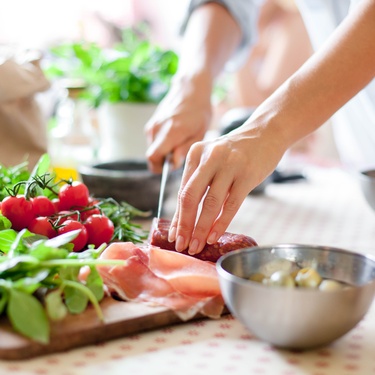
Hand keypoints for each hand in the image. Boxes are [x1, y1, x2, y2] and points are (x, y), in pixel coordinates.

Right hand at [145, 74, 211, 172]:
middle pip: (152, 156)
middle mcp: (157, 128)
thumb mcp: (199, 133)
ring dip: (164, 151)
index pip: (153, 157)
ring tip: (179, 142)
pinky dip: (162, 144)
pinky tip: (175, 136)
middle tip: (180, 154)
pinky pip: (153, 141)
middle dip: (164, 161)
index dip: (160, 167)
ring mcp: (152, 125)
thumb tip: (173, 164)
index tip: (172, 166)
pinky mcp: (151, 124)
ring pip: (153, 149)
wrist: (190, 89)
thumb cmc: (199, 111)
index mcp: (170, 132)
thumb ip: (184, 149)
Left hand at [168, 121, 284, 254]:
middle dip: (184, 225)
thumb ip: (199, 182)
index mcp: (195, 154)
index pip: (183, 191)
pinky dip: (221, 223)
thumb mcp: (212, 159)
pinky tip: (214, 235)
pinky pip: (231, 204)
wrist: (266, 132)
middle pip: (191, 197)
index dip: (177, 216)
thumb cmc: (236, 152)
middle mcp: (209, 158)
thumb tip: (185, 216)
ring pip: (210, 204)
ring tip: (197, 246)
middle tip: (182, 245)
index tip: (174, 235)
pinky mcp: (247, 174)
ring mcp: (229, 165)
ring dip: (201, 229)